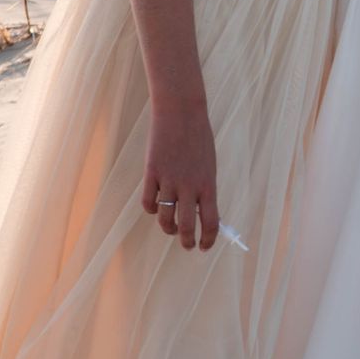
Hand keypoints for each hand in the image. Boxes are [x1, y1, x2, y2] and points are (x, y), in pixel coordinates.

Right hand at [144, 109, 218, 250]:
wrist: (181, 112)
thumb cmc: (198, 138)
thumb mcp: (208, 165)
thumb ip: (204, 188)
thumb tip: (201, 213)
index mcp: (208, 184)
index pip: (211, 222)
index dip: (208, 239)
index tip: (205, 246)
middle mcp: (189, 186)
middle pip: (186, 226)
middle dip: (186, 241)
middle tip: (187, 245)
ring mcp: (169, 180)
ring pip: (164, 218)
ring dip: (168, 228)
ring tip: (171, 229)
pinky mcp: (151, 173)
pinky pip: (148, 202)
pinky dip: (151, 210)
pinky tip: (155, 208)